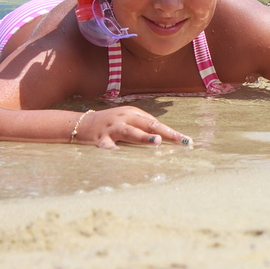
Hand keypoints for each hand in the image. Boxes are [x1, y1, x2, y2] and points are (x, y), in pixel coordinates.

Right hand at [75, 107, 192, 148]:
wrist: (82, 123)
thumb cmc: (111, 124)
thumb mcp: (128, 121)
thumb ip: (144, 127)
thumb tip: (165, 138)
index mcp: (134, 114)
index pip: (157, 124)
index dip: (172, 133)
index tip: (188, 142)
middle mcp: (125, 118)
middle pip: (148, 124)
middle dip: (165, 133)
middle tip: (180, 140)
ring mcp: (112, 127)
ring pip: (129, 131)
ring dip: (143, 137)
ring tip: (156, 141)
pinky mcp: (99, 138)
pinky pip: (106, 145)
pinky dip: (111, 149)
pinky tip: (117, 154)